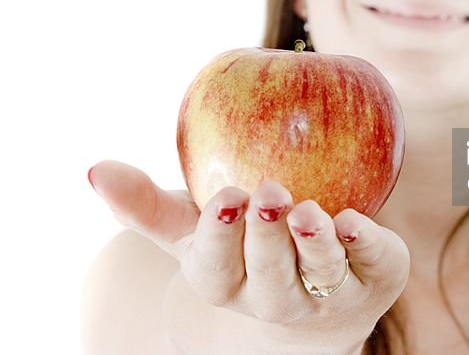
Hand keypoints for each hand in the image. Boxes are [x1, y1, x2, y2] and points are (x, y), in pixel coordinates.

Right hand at [88, 160, 408, 353]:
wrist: (321, 286)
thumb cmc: (241, 245)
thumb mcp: (191, 225)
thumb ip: (144, 203)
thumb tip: (93, 170)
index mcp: (226, 283)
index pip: (217, 269)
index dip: (220, 237)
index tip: (224, 199)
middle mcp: (275, 299)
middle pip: (268, 277)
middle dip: (266, 237)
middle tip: (267, 192)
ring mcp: (328, 296)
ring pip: (319, 276)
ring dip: (314, 244)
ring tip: (307, 210)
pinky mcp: (375, 279)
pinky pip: (372, 265)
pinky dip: (366, 245)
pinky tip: (358, 220)